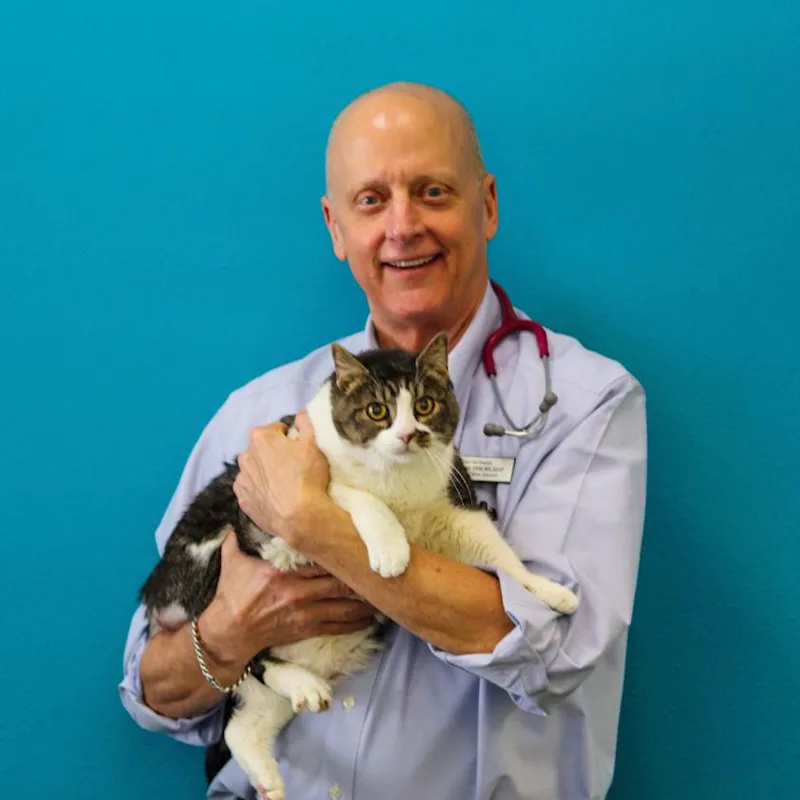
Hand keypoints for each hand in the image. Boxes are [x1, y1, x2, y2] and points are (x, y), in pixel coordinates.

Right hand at [199, 529, 375, 668]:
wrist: (228, 632)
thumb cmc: (232, 592)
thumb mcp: (233, 558)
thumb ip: (241, 533)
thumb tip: (245, 508)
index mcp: (283, 572)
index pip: (321, 559)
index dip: (342, 552)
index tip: (358, 543)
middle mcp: (298, 593)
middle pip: (340, 583)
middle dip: (361, 576)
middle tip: (382, 568)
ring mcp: (305, 614)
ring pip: (345, 607)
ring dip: (366, 601)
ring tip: (385, 592)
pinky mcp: (307, 630)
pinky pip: (338, 627)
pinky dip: (357, 622)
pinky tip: (372, 617)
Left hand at [233, 411, 330, 545]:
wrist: (300, 516)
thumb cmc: (307, 476)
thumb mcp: (314, 442)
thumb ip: (306, 422)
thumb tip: (301, 414)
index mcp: (259, 438)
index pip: (275, 429)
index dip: (288, 436)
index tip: (297, 447)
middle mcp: (245, 456)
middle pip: (261, 449)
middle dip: (273, 453)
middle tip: (291, 465)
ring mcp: (242, 480)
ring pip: (254, 469)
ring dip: (264, 471)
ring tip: (282, 483)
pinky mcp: (242, 501)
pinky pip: (251, 490)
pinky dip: (260, 490)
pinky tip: (274, 497)